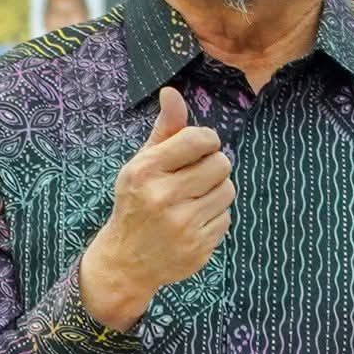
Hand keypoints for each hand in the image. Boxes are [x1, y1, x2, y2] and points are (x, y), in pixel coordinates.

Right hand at [79, 86, 234, 332]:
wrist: (126, 261)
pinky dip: (214, 216)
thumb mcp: (141, 163)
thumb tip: (172, 92)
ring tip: (195, 198)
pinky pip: (226, 217)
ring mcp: (182, 225)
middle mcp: (163, 196)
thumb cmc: (137, 202)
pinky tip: (194, 221)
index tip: (200, 147)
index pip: (199, 139)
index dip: (207, 140)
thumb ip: (164, 129)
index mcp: (146, 170)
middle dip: (213, 166)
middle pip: (221, 164)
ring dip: (217, 191)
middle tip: (197, 175)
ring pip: (228, 190)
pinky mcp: (198, 247)